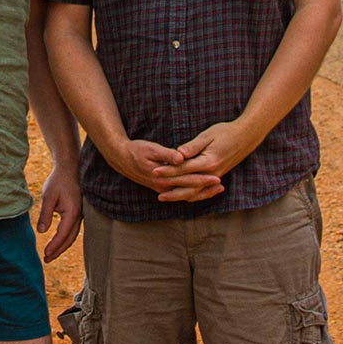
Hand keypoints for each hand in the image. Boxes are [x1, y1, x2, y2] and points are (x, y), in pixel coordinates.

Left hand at [36, 166, 83, 261]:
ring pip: (73, 235)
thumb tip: (41, 231)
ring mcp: (81, 214)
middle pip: (70, 239)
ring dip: (62, 246)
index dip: (54, 246)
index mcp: (72, 212)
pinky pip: (73, 229)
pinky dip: (66, 238)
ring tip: (50, 254)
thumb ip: (45, 214)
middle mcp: (79, 215)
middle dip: (58, 250)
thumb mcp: (48, 196)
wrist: (69, 168)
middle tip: (47, 259)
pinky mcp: (79, 212)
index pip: (63, 234)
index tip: (45, 254)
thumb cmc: (58, 181)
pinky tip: (58, 242)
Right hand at [104, 136, 221, 199]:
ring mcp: (162, 189)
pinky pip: (180, 194)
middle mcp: (163, 186)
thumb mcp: (151, 148)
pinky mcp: (161, 187)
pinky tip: (201, 189)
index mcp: (162, 177)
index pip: (187, 180)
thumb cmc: (136, 150)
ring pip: (185, 195)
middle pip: (189, 190)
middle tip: (221, 185)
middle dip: (206, 188)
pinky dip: (192, 193)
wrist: (121, 158)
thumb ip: (167, 154)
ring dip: (201, 193)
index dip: (202, 179)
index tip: (216, 177)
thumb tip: (181, 158)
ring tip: (216, 189)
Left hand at [153, 120, 262, 202]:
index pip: (183, 169)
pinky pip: (202, 191)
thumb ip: (192, 146)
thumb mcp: (208, 135)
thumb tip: (178, 154)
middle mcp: (212, 173)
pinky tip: (182, 196)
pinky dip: (192, 195)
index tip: (154, 171)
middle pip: (187, 185)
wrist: (246, 136)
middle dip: (170, 186)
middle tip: (154, 187)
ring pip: (195, 192)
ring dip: (179, 195)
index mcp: (208, 162)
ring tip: (164, 196)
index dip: (167, 170)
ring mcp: (216, 176)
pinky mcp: (218, 177)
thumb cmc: (226, 132)